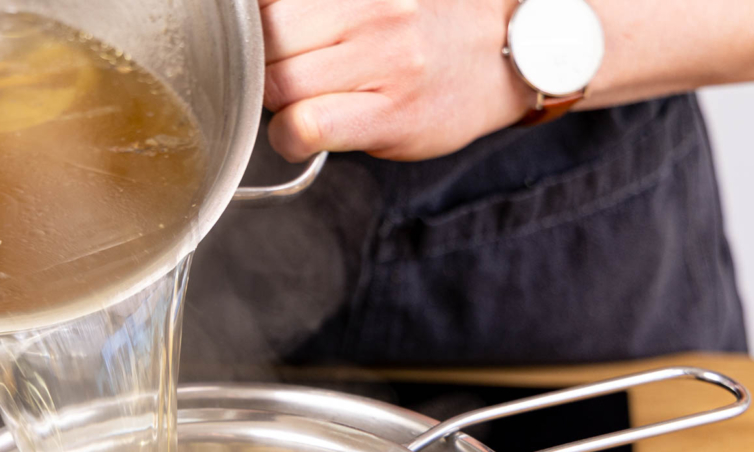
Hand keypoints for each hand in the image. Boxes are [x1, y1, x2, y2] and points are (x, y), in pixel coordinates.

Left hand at [261, 0, 533, 161]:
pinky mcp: (392, 112)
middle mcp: (372, 6)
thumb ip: (316, 4)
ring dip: (274, 103)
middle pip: (264, 38)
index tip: (258, 41)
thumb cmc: (427, 21)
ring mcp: (384, 58)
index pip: (263, 5)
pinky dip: (289, 137)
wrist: (508, 50)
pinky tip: (302, 134)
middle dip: (259, 63)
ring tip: (301, 100)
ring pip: (277, 84)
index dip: (250, 26)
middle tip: (284, 72)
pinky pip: (305, 126)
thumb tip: (245, 20)